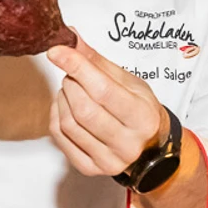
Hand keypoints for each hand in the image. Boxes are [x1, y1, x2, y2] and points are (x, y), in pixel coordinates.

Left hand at [45, 37, 166, 177]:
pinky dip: (57, 116)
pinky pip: (60, 138)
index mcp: (143, 118)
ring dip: (62, 99)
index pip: (103, 91)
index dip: (77, 68)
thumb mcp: (128, 82)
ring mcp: (108, 160)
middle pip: (83, 109)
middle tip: (74, 75)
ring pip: (68, 123)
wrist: (150, 147)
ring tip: (72, 90)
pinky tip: (67, 108)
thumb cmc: (139, 110)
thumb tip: (70, 38)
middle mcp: (128, 144)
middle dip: (71, 84)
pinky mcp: (90, 169)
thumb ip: (97, 61)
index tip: (57, 51)